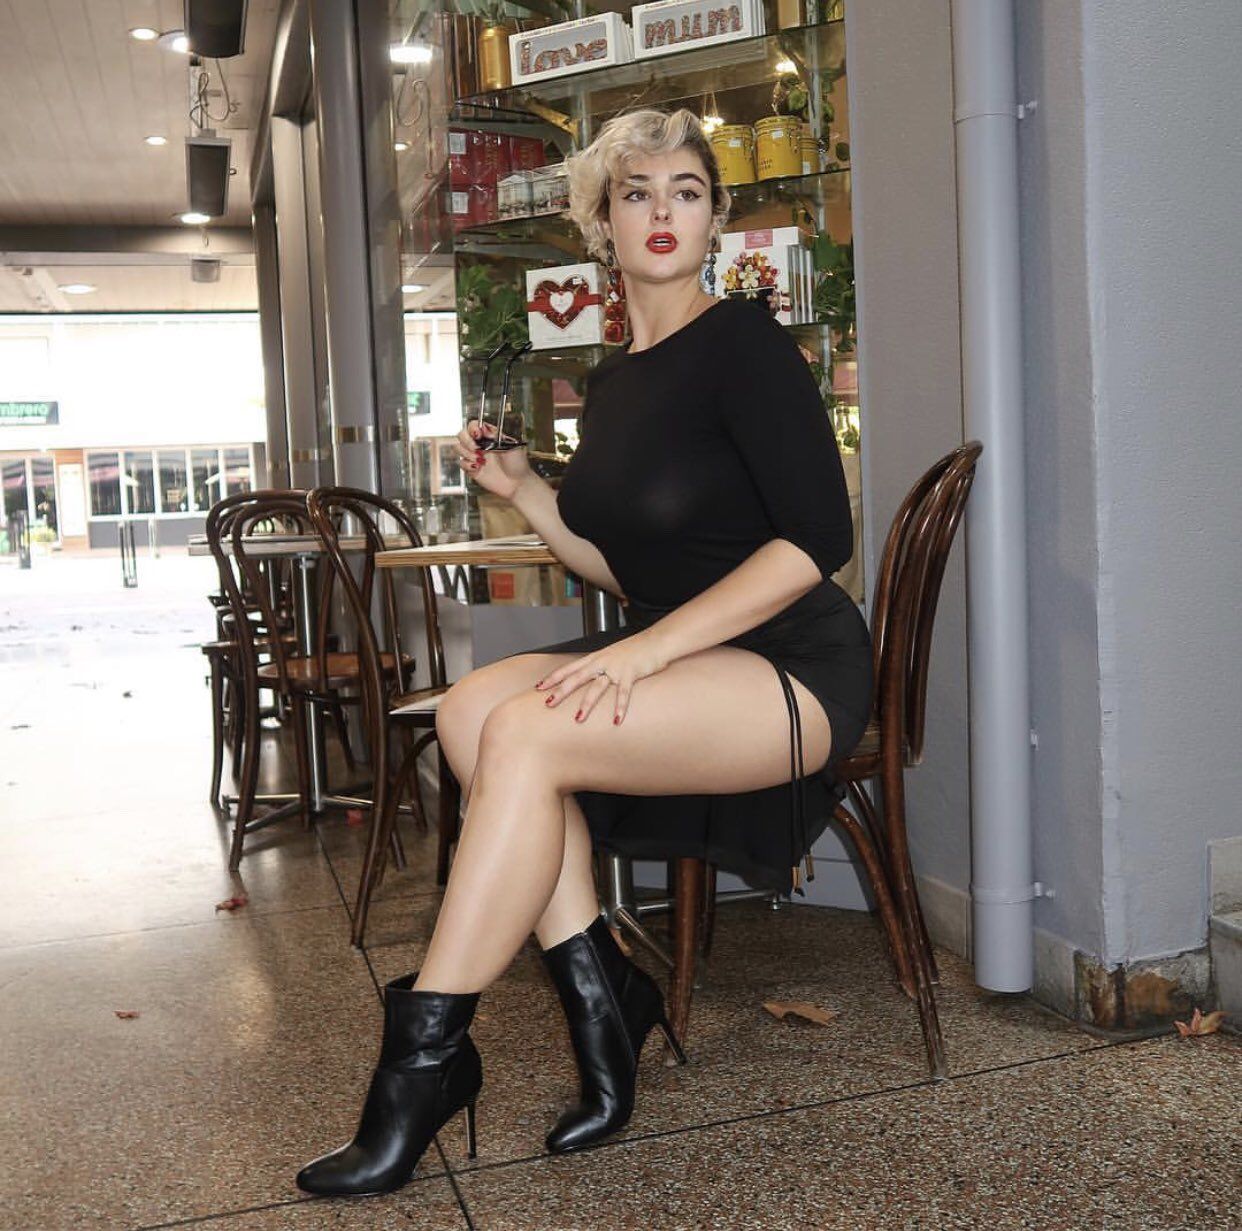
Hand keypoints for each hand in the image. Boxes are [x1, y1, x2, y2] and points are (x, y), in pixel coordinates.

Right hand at [455, 419, 531, 501]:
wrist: (518, 484)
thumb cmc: (518, 464)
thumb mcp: (511, 446)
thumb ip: (495, 436)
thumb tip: (483, 427)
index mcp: (490, 436)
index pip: (474, 425)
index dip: (472, 428)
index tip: (478, 434)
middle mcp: (480, 445)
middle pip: (462, 435)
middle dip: (466, 441)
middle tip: (476, 448)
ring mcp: (475, 457)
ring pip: (458, 448)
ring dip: (466, 453)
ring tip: (480, 460)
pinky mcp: (472, 469)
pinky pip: (461, 463)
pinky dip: (467, 465)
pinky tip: (478, 468)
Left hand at [533, 632, 671, 725]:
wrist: (656, 641)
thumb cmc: (635, 651)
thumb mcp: (612, 656)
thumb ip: (600, 667)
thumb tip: (589, 680)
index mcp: (595, 658)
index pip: (569, 668)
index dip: (554, 677)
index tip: (539, 687)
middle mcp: (602, 662)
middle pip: (577, 677)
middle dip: (561, 691)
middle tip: (548, 703)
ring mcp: (615, 668)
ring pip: (597, 687)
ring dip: (587, 704)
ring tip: (578, 719)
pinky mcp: (630, 674)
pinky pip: (623, 693)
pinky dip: (620, 707)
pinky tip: (616, 720)